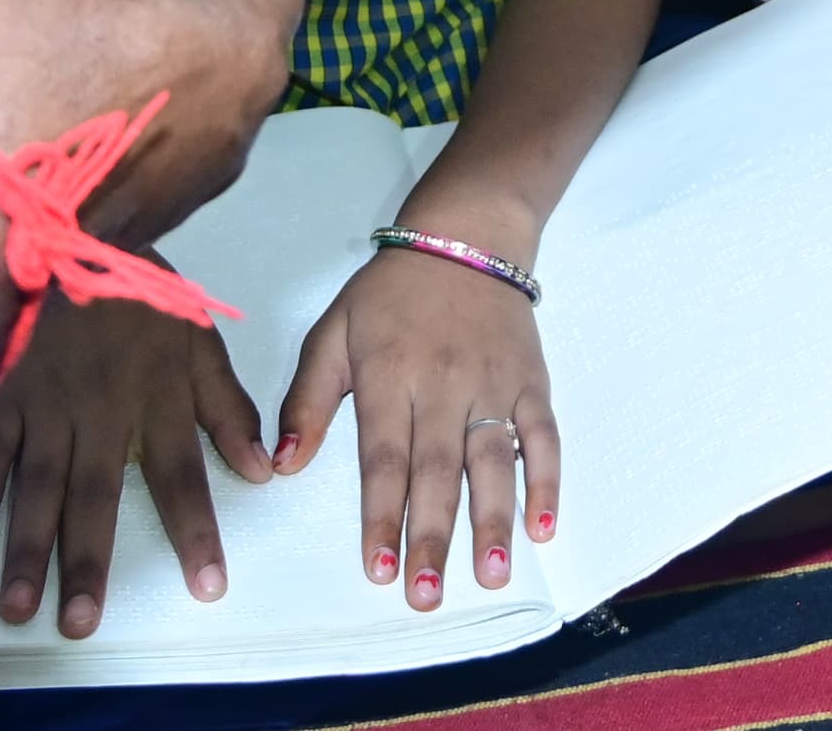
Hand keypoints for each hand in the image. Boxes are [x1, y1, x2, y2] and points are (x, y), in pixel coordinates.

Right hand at [0, 292, 269, 632]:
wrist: (87, 234)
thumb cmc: (150, 302)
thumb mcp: (204, 345)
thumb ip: (228, 411)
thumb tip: (261, 472)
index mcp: (157, 396)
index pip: (180, 474)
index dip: (195, 530)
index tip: (208, 585)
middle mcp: (102, 407)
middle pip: (94, 493)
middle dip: (87, 560)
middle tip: (80, 623)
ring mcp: (48, 403)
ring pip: (35, 484)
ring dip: (27, 547)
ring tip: (20, 606)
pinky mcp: (7, 395)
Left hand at [272, 243, 556, 610]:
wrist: (466, 236)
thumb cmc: (389, 294)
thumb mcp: (332, 333)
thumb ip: (307, 400)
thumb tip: (283, 466)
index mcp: (388, 376)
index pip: (384, 459)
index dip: (381, 515)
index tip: (378, 569)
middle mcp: (443, 384)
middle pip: (438, 471)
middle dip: (432, 536)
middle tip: (426, 595)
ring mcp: (494, 384)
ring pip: (494, 461)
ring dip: (494, 521)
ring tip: (491, 573)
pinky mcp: (532, 381)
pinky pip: (544, 436)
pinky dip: (548, 481)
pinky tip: (544, 527)